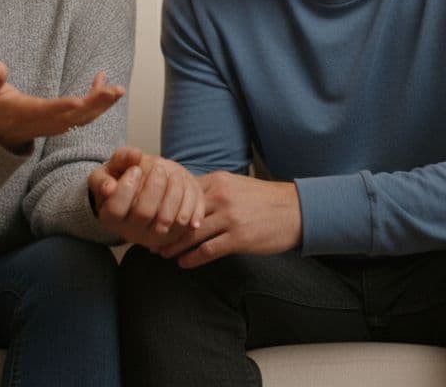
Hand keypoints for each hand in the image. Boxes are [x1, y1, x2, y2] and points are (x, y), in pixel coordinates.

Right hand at [0, 62, 124, 150]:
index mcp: (28, 113)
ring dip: (103, 104)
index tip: (79, 100)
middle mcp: (47, 122)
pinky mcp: (65, 123)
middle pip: (74, 116)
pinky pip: (85, 114)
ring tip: (118, 89)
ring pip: (84, 118)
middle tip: (113, 91)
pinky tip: (104, 81)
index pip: (47, 111)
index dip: (63, 107)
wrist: (1, 131)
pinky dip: (97, 101)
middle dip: (95, 104)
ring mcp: (57, 125)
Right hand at [88, 147, 203, 247]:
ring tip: (174, 173)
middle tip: (159, 167)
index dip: (126, 187)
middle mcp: (130, 231)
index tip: (136, 169)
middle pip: (144, 213)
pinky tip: (184, 186)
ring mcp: (153, 236)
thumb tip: (135, 155)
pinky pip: (186, 222)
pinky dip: (189, 203)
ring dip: (174, 192)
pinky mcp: (173, 236)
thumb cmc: (124, 178)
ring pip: (167, 219)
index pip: (116, 209)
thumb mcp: (114, 166)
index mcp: (109, 217)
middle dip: (154, 186)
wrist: (143, 193)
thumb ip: (121, 158)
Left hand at [158, 171, 301, 268]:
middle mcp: (221, 197)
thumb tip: (185, 199)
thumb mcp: (237, 185)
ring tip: (161, 254)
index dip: (163, 206)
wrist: (296, 210)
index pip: (180, 193)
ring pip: (191, 234)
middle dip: (163, 228)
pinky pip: (207, 250)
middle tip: (148, 239)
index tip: (152, 216)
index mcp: (217, 181)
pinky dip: (191, 259)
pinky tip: (183, 264)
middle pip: (181, 214)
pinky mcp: (239, 237)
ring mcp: (230, 217)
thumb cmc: (265, 200)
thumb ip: (212, 191)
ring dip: (173, 246)